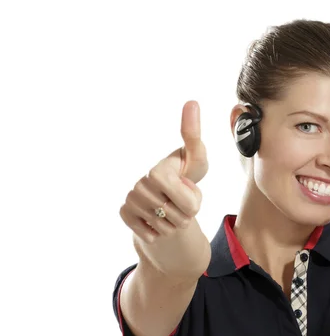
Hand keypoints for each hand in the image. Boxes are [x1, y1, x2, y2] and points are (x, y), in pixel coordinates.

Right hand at [120, 101, 207, 243]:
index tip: (187, 187)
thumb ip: (194, 136)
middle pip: (178, 218)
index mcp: (157, 171)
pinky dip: (158, 232)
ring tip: (170, 208)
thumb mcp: (198, 161)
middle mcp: (140, 184)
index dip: (193, 201)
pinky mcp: (125, 214)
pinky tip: (157, 220)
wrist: (168, 200)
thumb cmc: (186, 177)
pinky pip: (149, 234)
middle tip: (181, 201)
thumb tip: (191, 101)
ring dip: (173, 224)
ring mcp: (131, 199)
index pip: (189, 204)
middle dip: (186, 214)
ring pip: (165, 228)